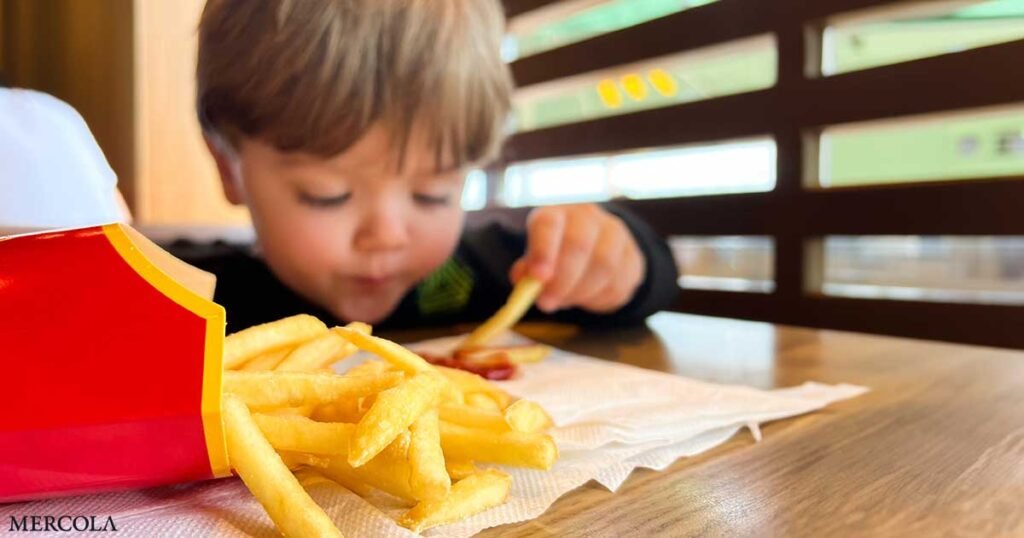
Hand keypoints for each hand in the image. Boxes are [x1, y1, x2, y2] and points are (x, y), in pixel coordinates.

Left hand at [510, 204, 644, 312]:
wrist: (597, 250)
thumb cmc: (557, 256)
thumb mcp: (536, 260)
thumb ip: (527, 270)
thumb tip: (524, 279)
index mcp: (557, 214)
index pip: (549, 224)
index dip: (543, 250)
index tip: (538, 278)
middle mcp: (587, 217)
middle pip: (578, 244)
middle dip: (562, 280)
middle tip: (546, 303)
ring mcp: (615, 233)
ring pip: (603, 265)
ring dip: (581, 292)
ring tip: (566, 301)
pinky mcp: (633, 256)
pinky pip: (619, 282)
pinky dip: (599, 298)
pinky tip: (587, 298)